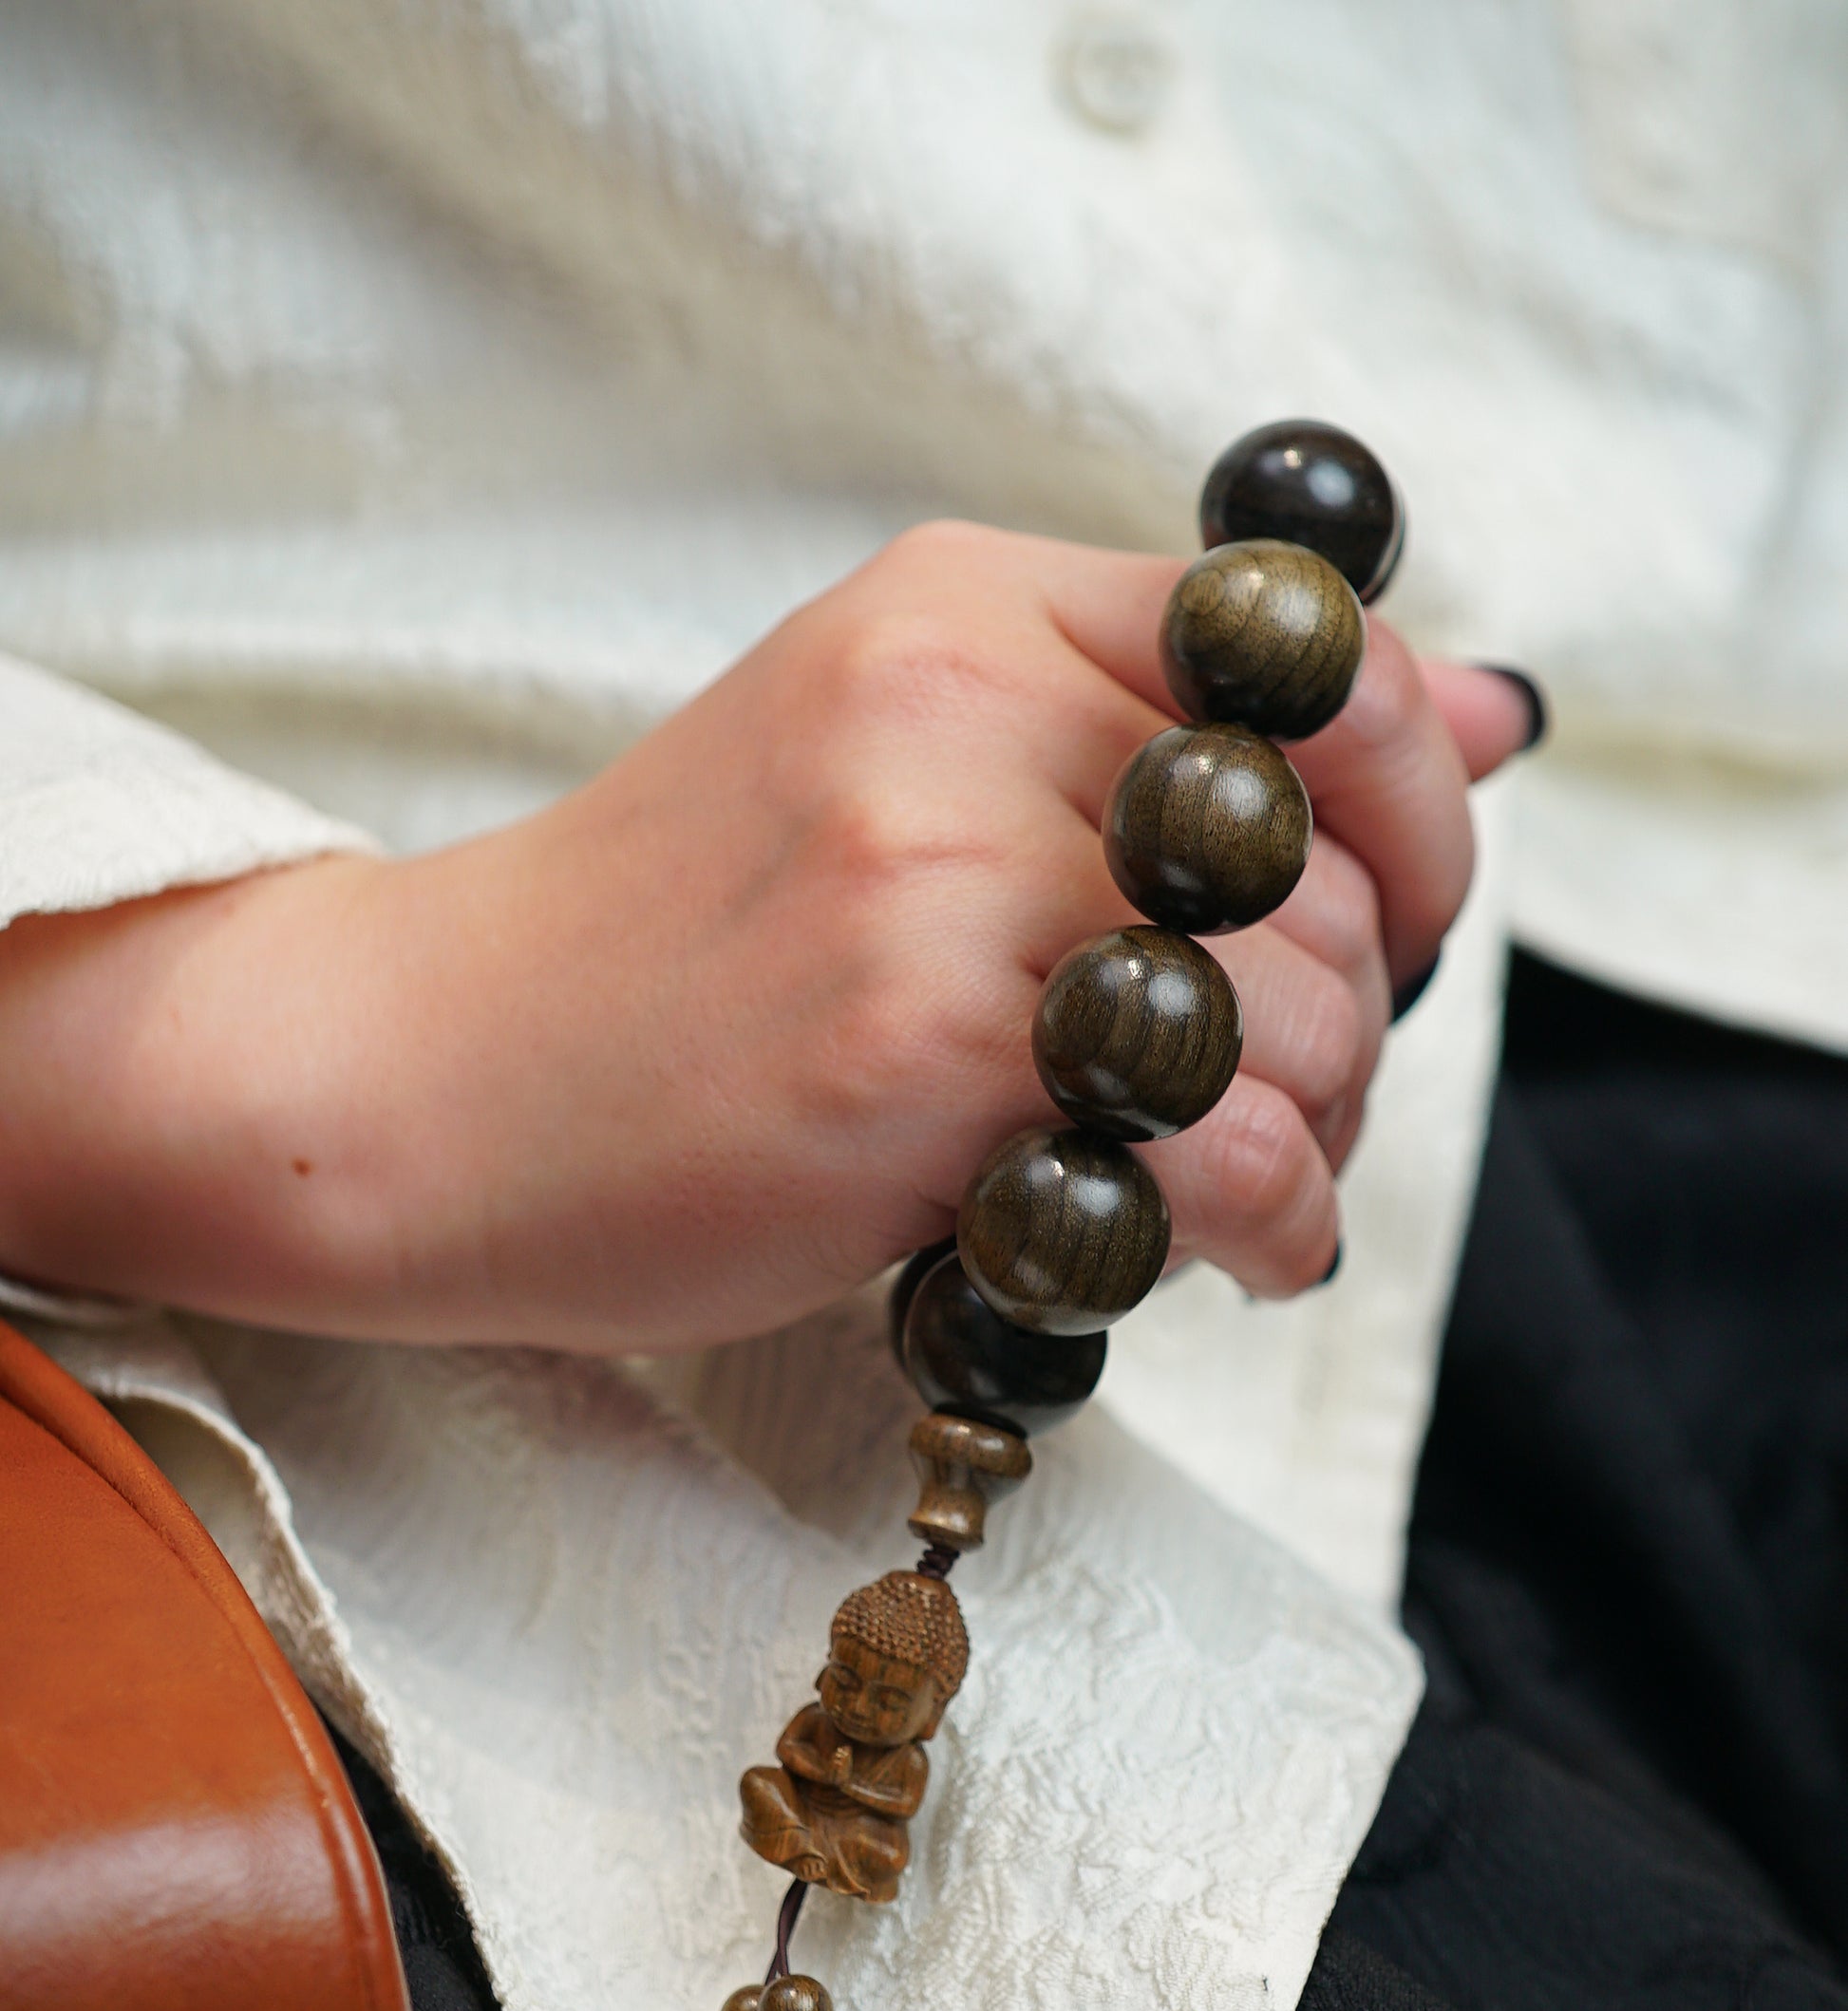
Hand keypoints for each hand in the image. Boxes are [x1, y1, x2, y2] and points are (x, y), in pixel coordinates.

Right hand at [0, 523, 1532, 1347]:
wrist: (421, 1077)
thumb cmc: (671, 952)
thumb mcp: (911, 770)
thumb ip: (1182, 740)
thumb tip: (1491, 712)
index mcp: (968, 603)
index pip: (1321, 663)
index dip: (1403, 817)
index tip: (1369, 924)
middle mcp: (963, 701)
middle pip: (1334, 859)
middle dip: (1355, 1015)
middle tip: (1274, 1104)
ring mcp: (936, 871)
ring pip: (1302, 1010)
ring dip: (1311, 1134)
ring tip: (1225, 1190)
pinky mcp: (916, 1051)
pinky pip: (1219, 1145)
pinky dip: (1259, 1224)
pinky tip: (1213, 1251)